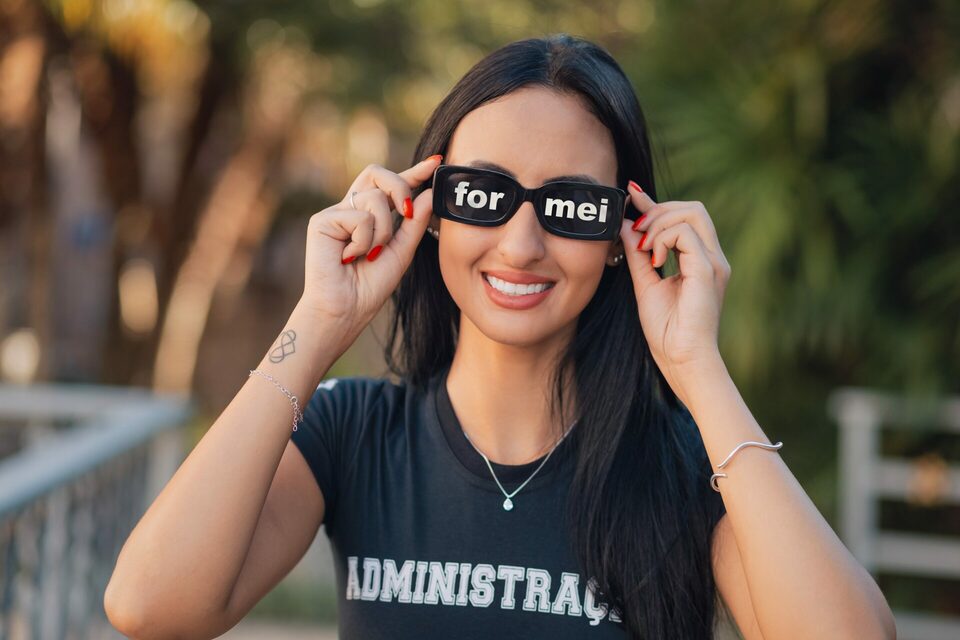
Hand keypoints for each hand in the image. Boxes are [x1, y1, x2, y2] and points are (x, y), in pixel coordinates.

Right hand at [300, 155, 441, 326]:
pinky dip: (364, 241)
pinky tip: (349, 258)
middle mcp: (351, 210)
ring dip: (383, 231)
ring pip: (374, 198)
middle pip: (377, 173)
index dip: (413, 172)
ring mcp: (335, 214)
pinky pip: (359, 217)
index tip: (436, 162)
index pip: (392, 186)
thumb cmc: (370, 287)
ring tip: (369, 255)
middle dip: (400, 187)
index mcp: (370, 216)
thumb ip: (415, 224)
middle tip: (408, 213)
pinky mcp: (322, 221)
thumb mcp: (402, 252)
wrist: (346, 311)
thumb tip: (429, 193)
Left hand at [618, 182, 730, 394]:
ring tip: (644, 247)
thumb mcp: (645, 284)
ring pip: (691, 213)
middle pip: (692, 208)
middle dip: (657, 210)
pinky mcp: (708, 270)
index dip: (655, 203)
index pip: (682, 218)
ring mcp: (713, 262)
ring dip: (659, 223)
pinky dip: (663, 239)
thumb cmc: (666, 331)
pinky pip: (685, 233)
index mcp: (699, 261)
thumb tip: (627, 226)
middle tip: (636, 231)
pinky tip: (654, 260)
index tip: (631, 194)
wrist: (682, 360)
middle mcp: (711, 258)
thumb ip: (638, 255)